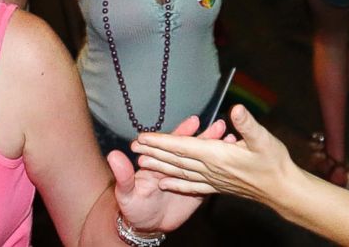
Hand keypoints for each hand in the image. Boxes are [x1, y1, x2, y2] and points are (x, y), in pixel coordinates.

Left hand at [110, 114, 229, 233]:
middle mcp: (176, 166)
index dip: (182, 133)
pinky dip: (221, 171)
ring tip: (232, 139)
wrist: (145, 228)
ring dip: (217, 149)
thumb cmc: (132, 208)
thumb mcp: (125, 193)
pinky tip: (234, 161)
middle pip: (193, 149)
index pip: (173, 145)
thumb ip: (122, 175)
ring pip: (205, 161)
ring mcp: (189, 177)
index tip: (193, 121)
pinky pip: (210, 180)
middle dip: (206, 137)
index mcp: (160, 163)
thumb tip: (113, 154)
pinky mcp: (198, 191)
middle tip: (220, 126)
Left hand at [133, 105, 291, 204]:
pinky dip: (177, 184)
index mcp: (216, 156)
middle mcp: (210, 169)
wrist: (282, 190)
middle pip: (176, 159)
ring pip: (181, 172)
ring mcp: (214, 179)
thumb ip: (248, 125)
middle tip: (134, 146)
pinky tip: (166, 184)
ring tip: (142, 163)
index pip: (182, 146)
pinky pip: (192, 185)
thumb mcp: (265, 140)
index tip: (142, 137)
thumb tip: (235, 109)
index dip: (161, 141)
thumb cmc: (275, 163)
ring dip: (161, 166)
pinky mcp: (219, 186)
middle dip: (154, 152)